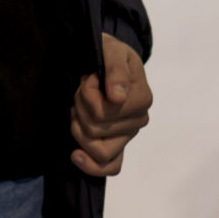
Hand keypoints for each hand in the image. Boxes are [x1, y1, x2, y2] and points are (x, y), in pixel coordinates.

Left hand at [70, 32, 152, 176]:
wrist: (108, 60)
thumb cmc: (110, 54)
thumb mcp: (112, 50)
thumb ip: (116, 69)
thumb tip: (117, 97)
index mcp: (142, 98)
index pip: (102, 113)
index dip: (87, 95)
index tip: (89, 78)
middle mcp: (139, 120)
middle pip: (96, 130)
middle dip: (80, 107)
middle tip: (83, 89)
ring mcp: (128, 136)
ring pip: (98, 151)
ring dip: (79, 128)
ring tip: (78, 109)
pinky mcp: (118, 146)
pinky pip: (110, 167)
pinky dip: (91, 165)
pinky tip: (76, 154)